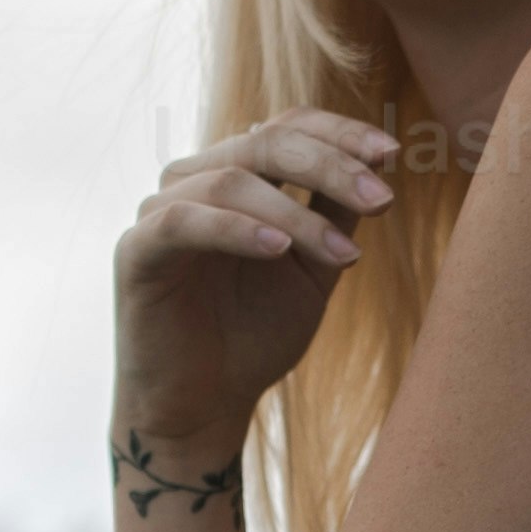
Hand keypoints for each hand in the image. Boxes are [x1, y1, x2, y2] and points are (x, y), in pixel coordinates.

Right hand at [111, 108, 394, 486]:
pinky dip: (237, 229)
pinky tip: (278, 251)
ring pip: (232, 180)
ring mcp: (160, 211)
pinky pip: (186, 221)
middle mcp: (194, 181)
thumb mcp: (313, 269)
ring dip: (297, 215)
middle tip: (381, 204)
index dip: (340, 133)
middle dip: (331, 168)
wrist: (205, 406)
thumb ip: (336, 214)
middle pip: (265, 142)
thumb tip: (380, 160)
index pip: (286, 126)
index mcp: (235, 176)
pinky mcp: (137, 249)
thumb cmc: (255, 335)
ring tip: (344, 256)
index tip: (392, 155)